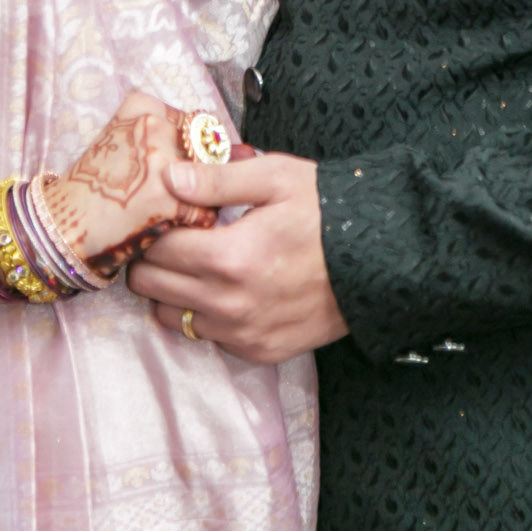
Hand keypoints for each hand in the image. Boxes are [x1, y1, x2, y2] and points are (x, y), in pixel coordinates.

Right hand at [43, 91, 214, 277]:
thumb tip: (247, 151)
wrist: (60, 227)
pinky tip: (162, 227)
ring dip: (197, 203)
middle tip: (162, 196)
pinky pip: (204, 213)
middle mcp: (153, 125)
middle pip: (206, 153)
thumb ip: (174, 139)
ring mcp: (160, 158)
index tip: (166, 173)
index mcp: (142, 106)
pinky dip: (191, 226)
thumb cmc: (96, 189)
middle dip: (199, 179)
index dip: (188, 158)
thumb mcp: (126, 143)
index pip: (197, 127)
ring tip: (162, 211)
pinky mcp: (166, 196)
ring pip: (210, 182)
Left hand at [127, 151, 348, 364]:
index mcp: (229, 257)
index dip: (150, 226)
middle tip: (172, 235)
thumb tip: (169, 179)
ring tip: (196, 261)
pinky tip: (226, 286)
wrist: (381, 261)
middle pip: (151, 287)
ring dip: (172, 290)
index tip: (158, 213)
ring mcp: (242, 335)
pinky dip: (204, 313)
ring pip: (170, 317)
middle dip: (151, 258)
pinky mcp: (258, 352)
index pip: (156, 248)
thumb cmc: (327, 211)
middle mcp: (229, 305)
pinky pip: (207, 336)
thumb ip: (216, 180)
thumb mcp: (275, 178)